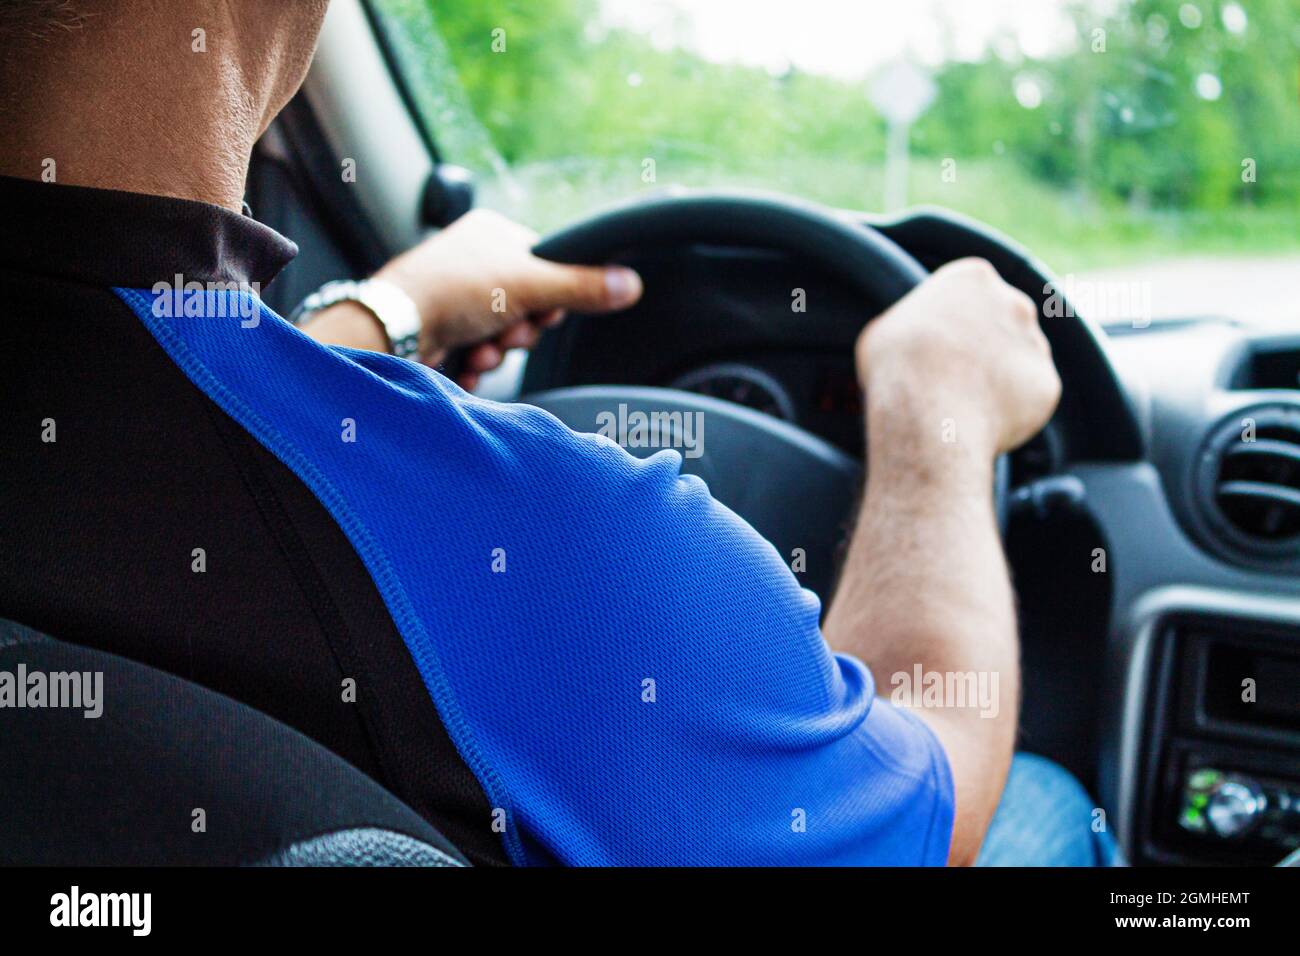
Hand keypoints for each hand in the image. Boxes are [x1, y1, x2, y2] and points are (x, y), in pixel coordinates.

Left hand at [374, 209, 642, 388]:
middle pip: (527, 309)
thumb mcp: (530, 285)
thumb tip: (631, 284)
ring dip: (497, 353)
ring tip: (478, 348)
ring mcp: (453, 299)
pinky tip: (461, 362)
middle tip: (505, 331)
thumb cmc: (451, 291)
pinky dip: (474, 366)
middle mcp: (472, 262)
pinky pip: (477, 356)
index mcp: (492, 234)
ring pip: (503, 338)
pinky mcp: (439, 333)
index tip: (543, 310)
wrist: (391, 330)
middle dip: (519, 332)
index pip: (546, 268)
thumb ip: (583, 288)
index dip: (550, 298)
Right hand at [855, 258, 1060, 458]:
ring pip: (1019, 361)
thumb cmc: (896, 368)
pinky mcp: (1047, 384)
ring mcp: (1036, 343)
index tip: (940, 343)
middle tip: (956, 375)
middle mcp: (1014, 301)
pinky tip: (982, 421)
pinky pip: (1028, 397)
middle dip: (986, 345)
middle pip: (1004, 321)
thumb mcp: (882, 330)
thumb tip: (907, 336)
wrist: (928, 415)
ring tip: (966, 404)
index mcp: (973, 278)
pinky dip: (1011, 410)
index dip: (955, 321)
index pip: (972, 293)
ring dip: (1000, 378)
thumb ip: (908, 323)